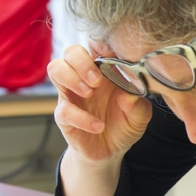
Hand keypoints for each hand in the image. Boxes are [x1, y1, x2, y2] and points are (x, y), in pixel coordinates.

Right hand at [47, 42, 152, 165]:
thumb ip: (138, 104)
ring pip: (56, 68)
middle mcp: (84, 77)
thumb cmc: (124, 124)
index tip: (113, 56)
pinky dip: (82, 118)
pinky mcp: (64, 116)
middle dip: (82, 61)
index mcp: (104, 70)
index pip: (96, 44)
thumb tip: (129, 94)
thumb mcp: (140, 115)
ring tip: (89, 93)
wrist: (112, 151)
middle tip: (97, 81)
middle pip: (70, 51)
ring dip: (72, 78)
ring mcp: (72, 94)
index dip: (101, 45)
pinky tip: (98, 126)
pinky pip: (63, 109)